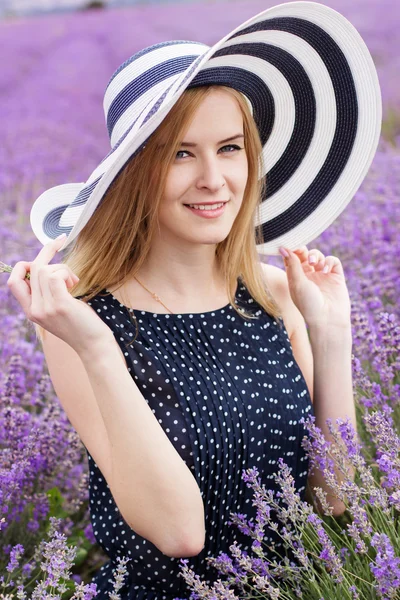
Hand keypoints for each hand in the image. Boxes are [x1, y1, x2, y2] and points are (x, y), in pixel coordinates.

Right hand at [7, 236, 112, 354]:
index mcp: (31, 312)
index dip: (22, 267)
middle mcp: (35, 311)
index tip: (38, 259)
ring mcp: (46, 308)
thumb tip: (46, 268)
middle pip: (31, 270)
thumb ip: (48, 293)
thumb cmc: (80, 324)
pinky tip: (74, 283)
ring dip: (63, 268)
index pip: (13, 283)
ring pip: (44, 270)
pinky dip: (66, 273)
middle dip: (47, 253)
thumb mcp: (58, 309)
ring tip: (74, 281)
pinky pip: (55, 276)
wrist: (94, 345)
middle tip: (59, 243)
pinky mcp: (60, 305)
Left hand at [278, 245, 351, 329]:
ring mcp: (322, 275)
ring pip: (318, 256)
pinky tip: (325, 270)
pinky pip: (332, 261)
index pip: (291, 259)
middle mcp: (308, 276)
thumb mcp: (297, 283)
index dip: (290, 251)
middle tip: (302, 251)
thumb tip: (283, 248)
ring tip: (314, 264)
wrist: (328, 319)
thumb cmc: (308, 304)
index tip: (289, 246)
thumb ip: (292, 264)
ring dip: (315, 256)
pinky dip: (329, 261)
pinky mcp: (336, 276)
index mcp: (295, 278)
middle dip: (303, 250)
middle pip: (304, 255)